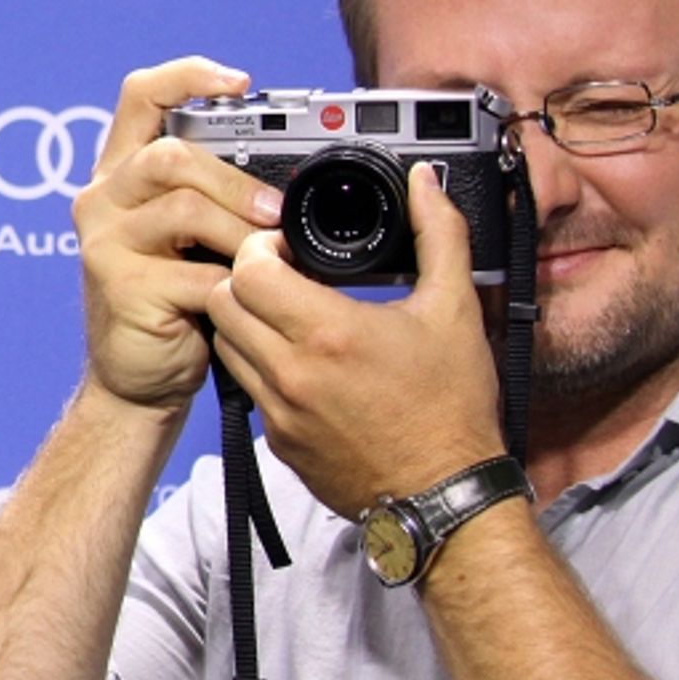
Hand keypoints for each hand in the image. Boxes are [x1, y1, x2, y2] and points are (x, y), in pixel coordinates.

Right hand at [73, 57, 283, 409]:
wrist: (139, 382)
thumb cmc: (176, 307)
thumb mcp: (197, 240)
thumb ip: (220, 201)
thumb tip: (294, 182)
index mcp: (122, 173)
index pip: (142, 96)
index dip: (188, 76)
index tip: (240, 81)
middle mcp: (103, 198)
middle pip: (171, 154)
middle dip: (236, 180)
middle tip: (276, 212)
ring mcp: (106, 242)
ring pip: (183, 208)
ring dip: (240, 231)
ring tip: (269, 256)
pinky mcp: (120, 287)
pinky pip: (192, 273)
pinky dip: (232, 285)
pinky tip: (246, 297)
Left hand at [208, 162, 505, 517]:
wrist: (444, 496)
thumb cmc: (453, 409)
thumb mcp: (456, 310)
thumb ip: (439, 235)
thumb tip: (424, 184)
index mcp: (329, 333)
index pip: (248, 269)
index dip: (261, 248)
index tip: (286, 248)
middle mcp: (293, 373)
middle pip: (222, 302)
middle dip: (243, 278)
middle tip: (279, 275)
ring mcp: (280, 413)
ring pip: (226, 346)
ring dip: (245, 322)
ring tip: (285, 315)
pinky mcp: (279, 444)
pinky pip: (248, 389)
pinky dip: (260, 366)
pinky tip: (298, 361)